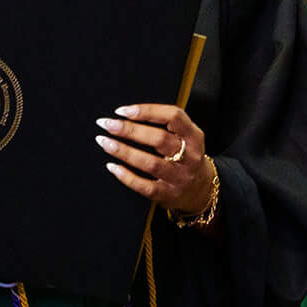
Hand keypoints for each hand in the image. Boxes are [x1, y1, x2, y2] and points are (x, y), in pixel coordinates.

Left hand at [97, 104, 213, 219]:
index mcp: (194, 136)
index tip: (122, 111)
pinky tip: (112, 166)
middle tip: (106, 124)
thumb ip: (165, 124)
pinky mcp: (169, 195)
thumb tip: (126, 114)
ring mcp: (180, 177)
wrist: (201, 191)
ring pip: (150, 163)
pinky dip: (126, 176)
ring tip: (104, 142)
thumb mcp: (186, 137)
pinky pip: (145, 187)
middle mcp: (190, 156)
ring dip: (124, 151)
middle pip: (159, 139)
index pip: (173, 116)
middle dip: (129, 130)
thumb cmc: (185, 157)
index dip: (147, 111)